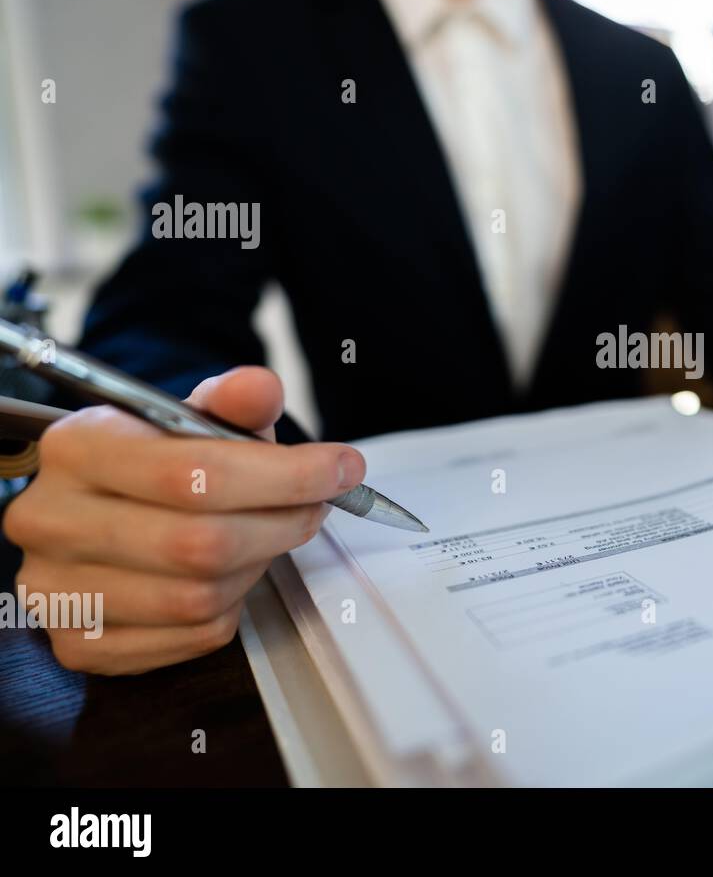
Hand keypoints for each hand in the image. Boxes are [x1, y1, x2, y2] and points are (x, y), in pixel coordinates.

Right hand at [4, 366, 365, 674]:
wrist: (101, 511)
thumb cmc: (155, 463)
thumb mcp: (191, 419)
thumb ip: (232, 403)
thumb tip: (260, 387)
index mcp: (79, 449)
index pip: (194, 473)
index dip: (286, 476)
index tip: (341, 469)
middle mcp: (52, 521)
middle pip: (201, 543)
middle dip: (282, 524)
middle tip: (316, 507)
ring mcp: (56, 591)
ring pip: (199, 596)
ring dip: (257, 567)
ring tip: (268, 535)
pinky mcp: (79, 644)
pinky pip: (192, 635)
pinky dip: (231, 607)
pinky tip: (231, 574)